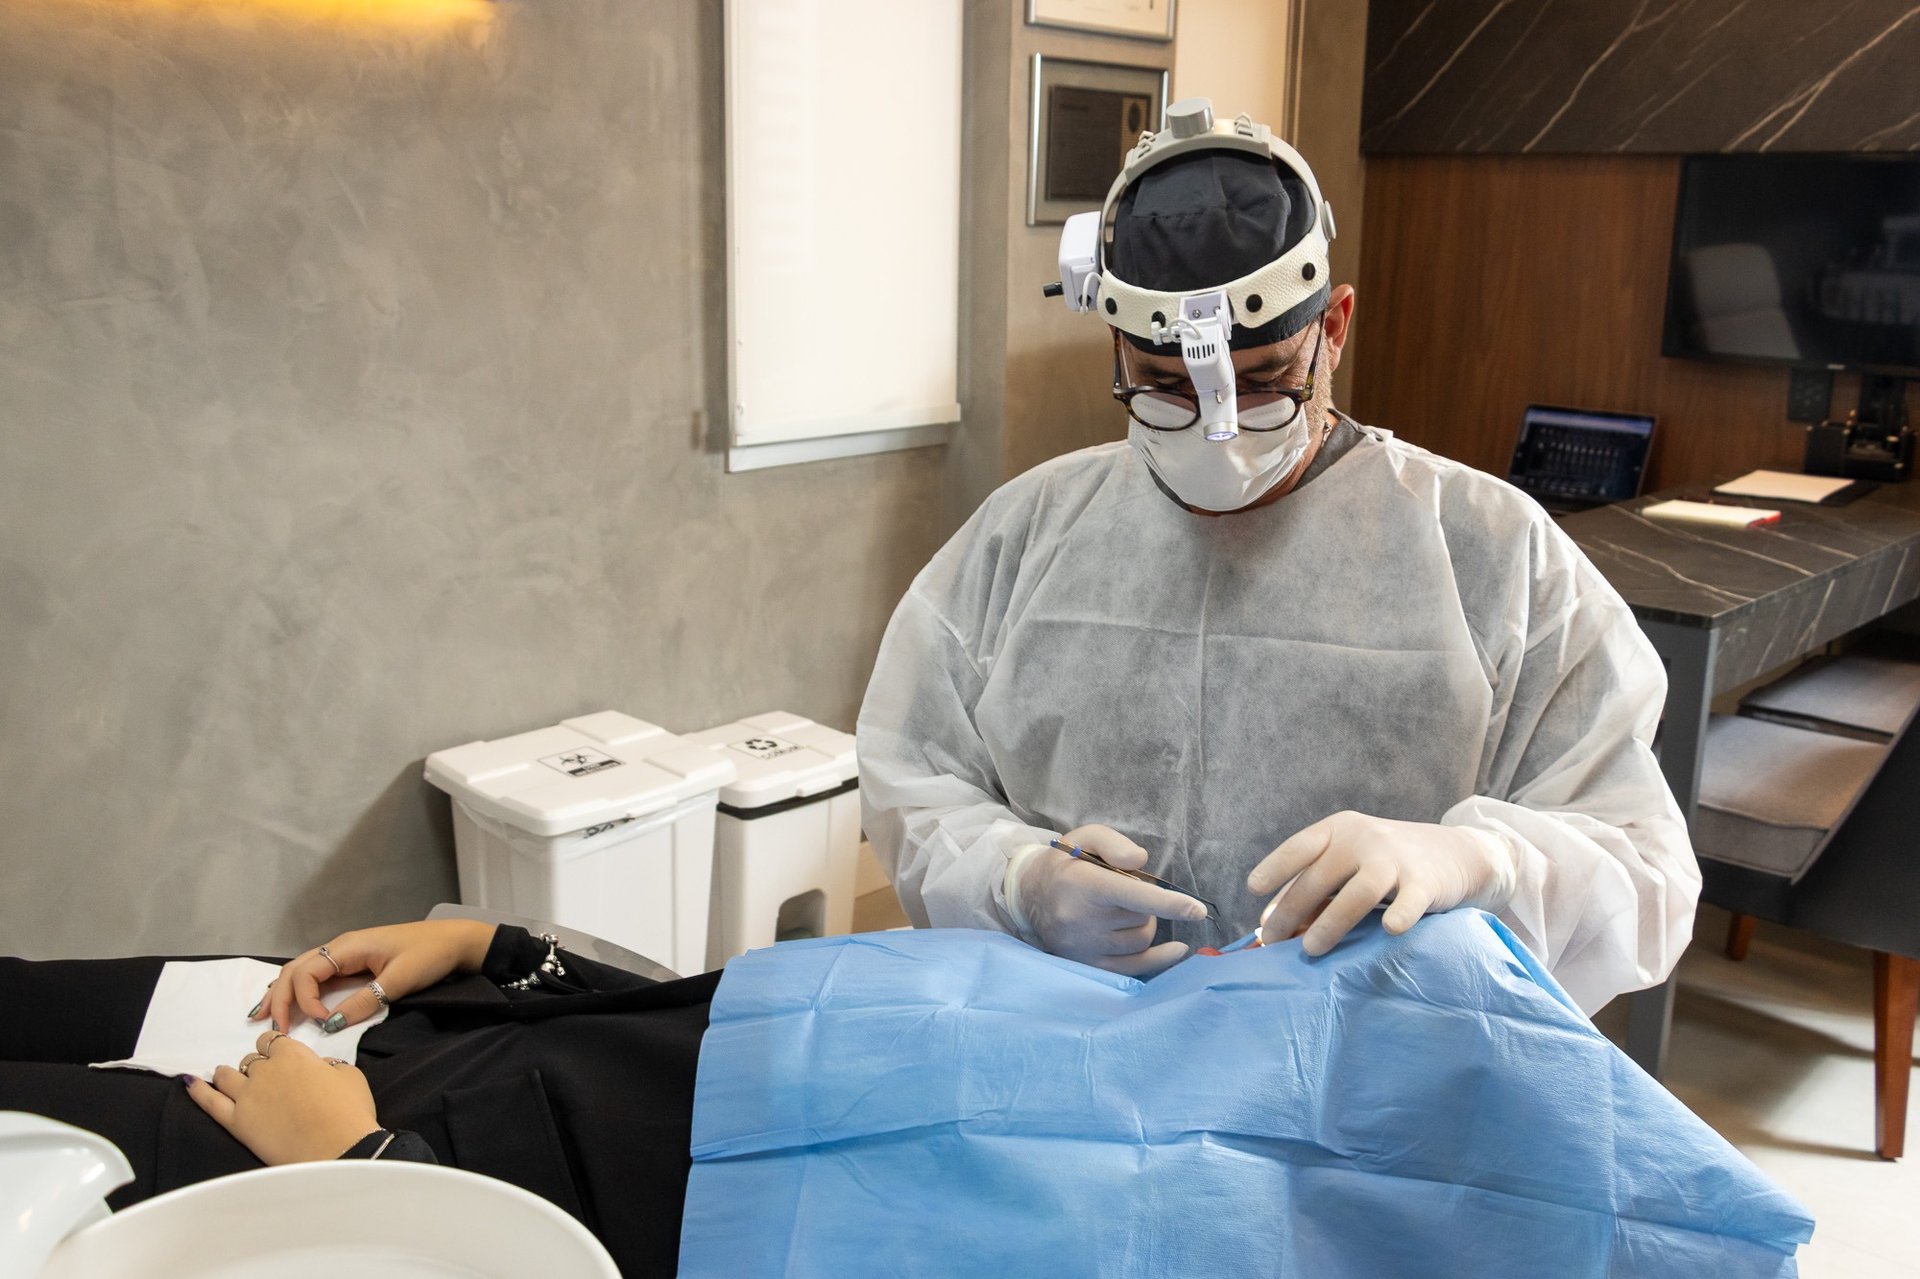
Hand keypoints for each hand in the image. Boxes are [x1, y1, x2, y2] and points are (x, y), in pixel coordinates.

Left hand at [185, 1030, 379, 1163]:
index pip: (272, 1040)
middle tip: (268, 1081)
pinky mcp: (236, 1122)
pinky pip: (209, 1102)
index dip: (275, 1048)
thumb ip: (328, 1065)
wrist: (338, 1149)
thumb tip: (317, 1067)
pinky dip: (198, 1091)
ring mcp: (247, 1096)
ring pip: (227, 1075)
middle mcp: (265, 1070)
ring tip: (229, 1077)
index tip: (280, 1057)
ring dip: (229, 1074)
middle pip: (251, 1059)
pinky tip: (190, 1083)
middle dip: (258, 1066)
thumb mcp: (350, 1075)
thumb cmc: (349, 1111)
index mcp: (293, 1055)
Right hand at [248, 920, 495, 1034]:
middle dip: (278, 998)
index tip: (318, 1023)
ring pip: (302, 971)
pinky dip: (299, 989)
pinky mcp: (355, 963)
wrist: (455, 941)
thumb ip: (365, 1002)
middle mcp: (340, 948)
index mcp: (348, 947)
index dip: (303, 1000)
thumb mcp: (399, 980)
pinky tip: (291, 1003)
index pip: (306, 973)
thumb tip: (329, 1024)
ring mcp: (346, 954)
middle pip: (295, 970)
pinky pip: (318, 976)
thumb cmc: (430, 955)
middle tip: (269, 1028)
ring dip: (282, 993)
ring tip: (262, 1016)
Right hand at [1017, 825, 1207, 976]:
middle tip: (1122, 892)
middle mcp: (1082, 921)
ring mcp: (1085, 948)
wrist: (1028, 896)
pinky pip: (1135, 968)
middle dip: (1144, 904)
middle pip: (1141, 918)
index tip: (1197, 910)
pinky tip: (1177, 949)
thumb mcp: (1086, 838)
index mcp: (1084, 886)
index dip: (1167, 903)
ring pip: (1141, 941)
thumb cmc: (1066, 863)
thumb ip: (1114, 844)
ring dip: (1143, 925)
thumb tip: (1141, 862)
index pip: (1131, 896)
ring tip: (1121, 910)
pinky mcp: (1088, 965)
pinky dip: (1159, 958)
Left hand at [1248, 812, 1516, 955]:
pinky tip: (1389, 930)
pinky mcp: (1426, 882)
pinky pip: (1410, 901)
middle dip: (1292, 912)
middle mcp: (1363, 839)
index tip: (1254, 889)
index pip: (1301, 846)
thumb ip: (1311, 885)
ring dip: (1331, 923)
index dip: (1276, 866)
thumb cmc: (1385, 863)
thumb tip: (1266, 923)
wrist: (1456, 852)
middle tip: (1273, 943)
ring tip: (1311, 950)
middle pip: (1320, 877)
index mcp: (1339, 829)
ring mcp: (1396, 859)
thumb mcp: (1347, 861)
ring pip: (1358, 892)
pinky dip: (1401, 914)